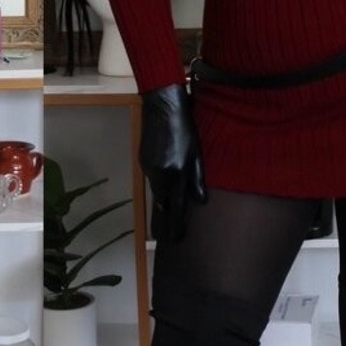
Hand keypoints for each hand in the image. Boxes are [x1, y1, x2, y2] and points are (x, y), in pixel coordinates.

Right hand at [140, 84, 206, 243]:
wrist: (161, 104)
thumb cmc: (186, 126)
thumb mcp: (198, 152)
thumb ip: (198, 178)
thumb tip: (201, 201)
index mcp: (176, 174)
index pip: (176, 208)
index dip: (176, 226)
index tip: (176, 240)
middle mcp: (160, 175)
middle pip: (161, 205)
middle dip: (163, 223)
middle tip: (164, 238)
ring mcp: (149, 168)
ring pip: (156, 192)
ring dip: (162, 202)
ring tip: (166, 216)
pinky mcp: (143, 160)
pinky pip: (152, 178)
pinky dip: (159, 185)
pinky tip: (165, 185)